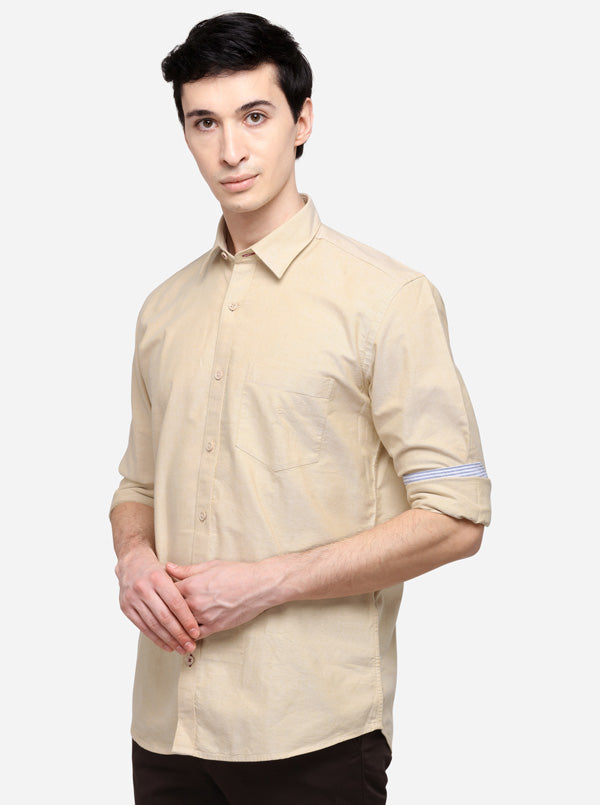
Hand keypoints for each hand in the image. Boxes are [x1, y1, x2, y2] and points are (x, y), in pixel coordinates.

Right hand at [116, 545, 199, 653]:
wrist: (131, 562)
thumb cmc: (156, 569)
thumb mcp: (170, 572)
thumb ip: (183, 587)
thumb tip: (200, 607)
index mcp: (158, 577)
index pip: (175, 603)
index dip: (186, 619)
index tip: (196, 632)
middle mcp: (143, 588)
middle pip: (164, 617)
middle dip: (179, 634)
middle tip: (190, 646)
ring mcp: (132, 598)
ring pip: (153, 624)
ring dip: (168, 640)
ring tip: (181, 649)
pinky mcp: (125, 607)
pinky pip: (142, 627)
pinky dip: (155, 638)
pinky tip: (167, 645)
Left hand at [166, 560, 280, 638]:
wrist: (259, 586)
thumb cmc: (236, 572)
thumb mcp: (210, 566)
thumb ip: (186, 570)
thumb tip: (168, 567)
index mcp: (192, 585)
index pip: (167, 592)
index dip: (162, 593)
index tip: (160, 594)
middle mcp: (195, 602)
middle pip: (172, 610)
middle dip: (166, 610)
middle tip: (159, 612)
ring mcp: (205, 616)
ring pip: (182, 624)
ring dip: (175, 625)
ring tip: (168, 626)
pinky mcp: (215, 627)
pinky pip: (196, 635)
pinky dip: (189, 635)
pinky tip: (185, 635)